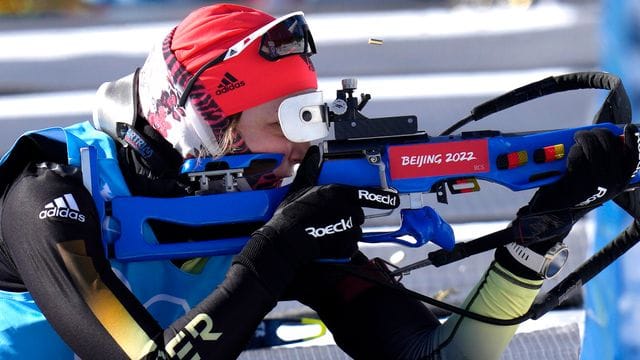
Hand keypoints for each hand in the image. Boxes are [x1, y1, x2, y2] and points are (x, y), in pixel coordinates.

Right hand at [257, 146, 399, 262]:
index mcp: (338, 193)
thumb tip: (312, 153)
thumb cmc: (291, 215)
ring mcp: (349, 230)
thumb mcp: (299, 187)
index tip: (393, 199)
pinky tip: (326, 242)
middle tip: (329, 220)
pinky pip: (350, 247)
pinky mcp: (347, 247)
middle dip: (347, 217)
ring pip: (354, 231)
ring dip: (344, 232)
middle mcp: (348, 210)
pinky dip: (341, 246)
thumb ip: (310, 169)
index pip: (366, 194)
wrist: (286, 241)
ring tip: (325, 232)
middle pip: (357, 214)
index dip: (382, 197)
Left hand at [513, 124, 639, 245]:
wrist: (555, 213)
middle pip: (611, 148)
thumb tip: (604, 137)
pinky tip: (571, 151)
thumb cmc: (574, 192)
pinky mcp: (577, 185)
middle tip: (587, 132)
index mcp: (620, 183)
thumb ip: (603, 162)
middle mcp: (611, 185)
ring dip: (584, 140)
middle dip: (598, 134)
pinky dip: (574, 152)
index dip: (632, 142)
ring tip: (577, 138)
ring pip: (593, 151)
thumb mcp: (595, 179)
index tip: (627, 128)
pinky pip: (578, 160)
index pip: (633, 159)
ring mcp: (595, 185)